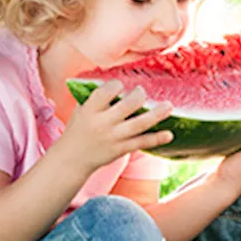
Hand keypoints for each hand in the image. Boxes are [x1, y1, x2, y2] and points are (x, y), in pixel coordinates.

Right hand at [54, 81, 175, 172]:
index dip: (116, 85)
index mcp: (89, 110)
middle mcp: (102, 123)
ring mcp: (113, 137)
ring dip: (156, 114)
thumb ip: (96, 98)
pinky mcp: (121, 150)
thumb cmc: (79, 129)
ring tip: (169, 106)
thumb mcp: (81, 110)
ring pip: (139, 124)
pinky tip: (169, 135)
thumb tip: (118, 81)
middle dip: (139, 95)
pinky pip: (141, 142)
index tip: (120, 85)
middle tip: (141, 92)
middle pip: (127, 106)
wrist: (71, 159)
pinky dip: (156, 139)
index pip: (106, 92)